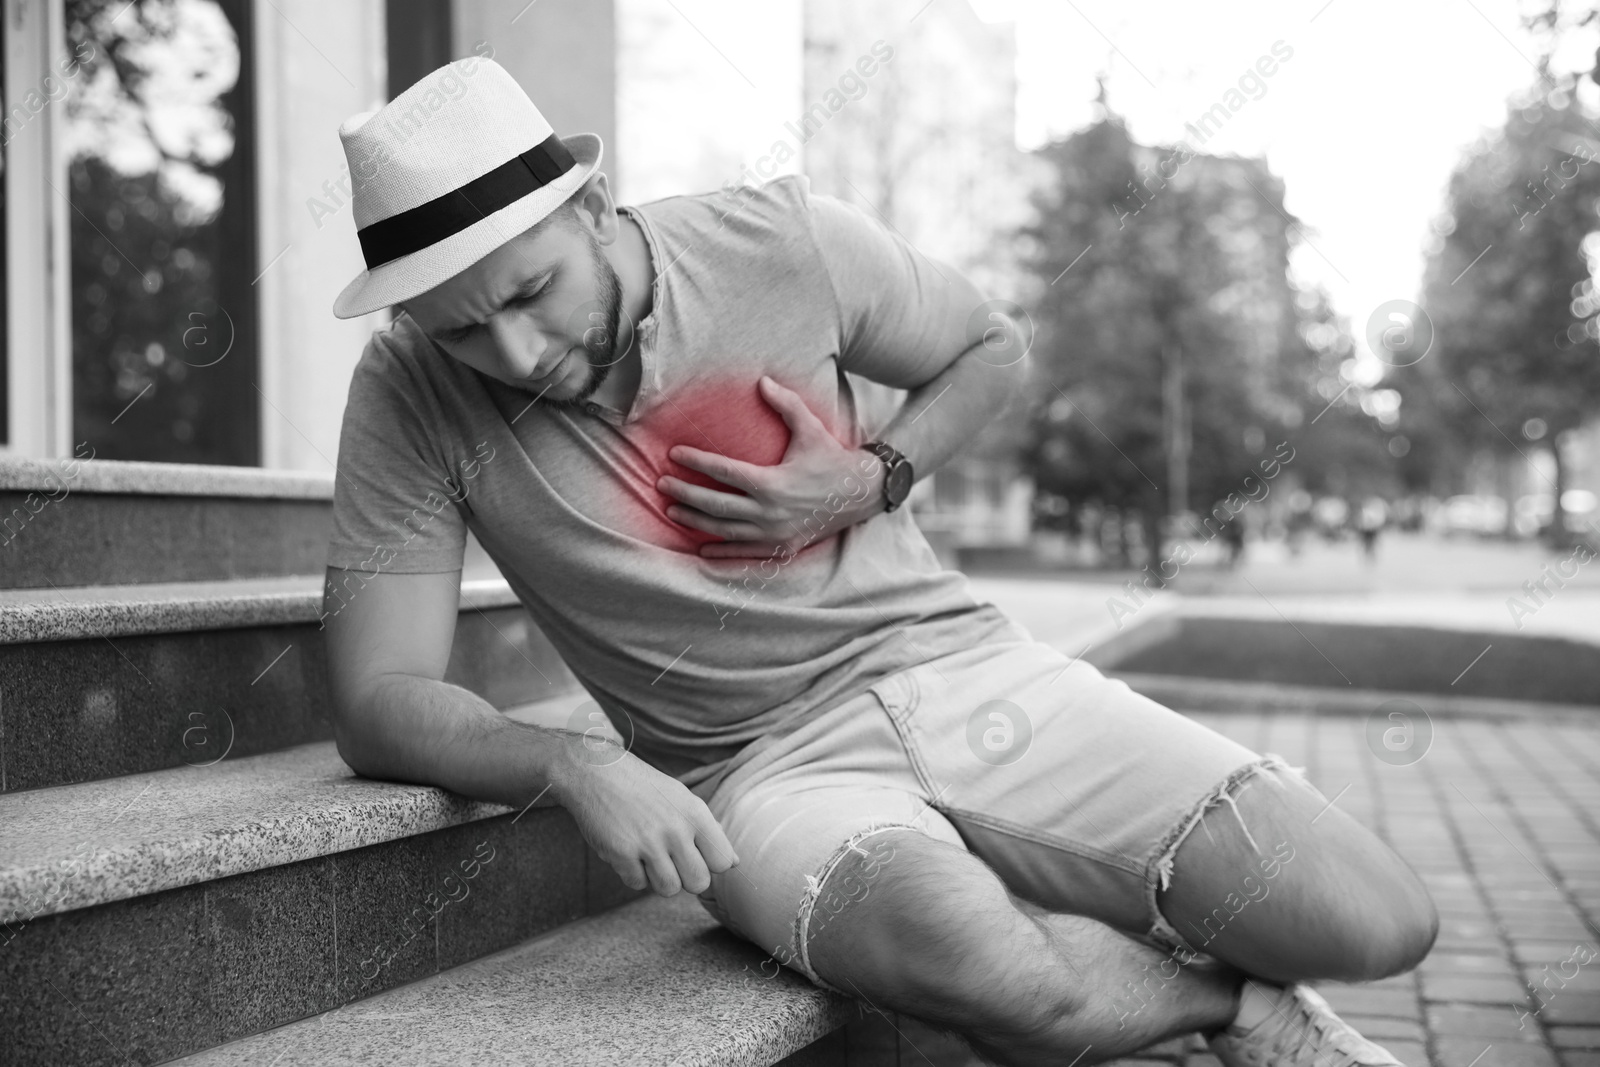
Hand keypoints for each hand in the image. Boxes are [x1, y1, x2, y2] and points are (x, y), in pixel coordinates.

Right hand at [553, 746, 739, 895]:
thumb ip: (709, 831)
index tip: (695, 855)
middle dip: (686, 879)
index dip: (710, 865)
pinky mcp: (621, 853)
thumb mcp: (682, 799)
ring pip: (669, 889)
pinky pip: (637, 885)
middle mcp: (675, 828)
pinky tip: (628, 851)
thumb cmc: (644, 788)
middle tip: (671, 861)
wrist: (596, 773)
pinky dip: (633, 874)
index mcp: (695, 813)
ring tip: (649, 856)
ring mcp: (648, 842)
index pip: (722, 862)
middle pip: (698, 883)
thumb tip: (734, 864)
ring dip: (659, 879)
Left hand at [658, 376, 885, 558]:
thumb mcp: (810, 428)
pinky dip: (721, 551)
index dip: (696, 462)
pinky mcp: (781, 547)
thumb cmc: (831, 458)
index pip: (724, 472)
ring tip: (671, 511)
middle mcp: (770, 511)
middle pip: (716, 505)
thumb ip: (785, 404)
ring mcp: (775, 533)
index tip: (674, 454)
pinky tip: (700, 546)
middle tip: (661, 484)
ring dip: (695, 522)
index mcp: (773, 482)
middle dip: (684, 494)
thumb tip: (762, 380)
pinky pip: (744, 552)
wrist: (859, 494)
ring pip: (725, 530)